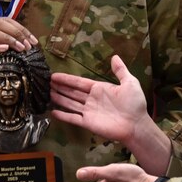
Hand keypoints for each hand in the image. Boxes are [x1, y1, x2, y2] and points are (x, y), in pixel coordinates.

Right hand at [50, 56, 169, 172]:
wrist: (136, 125)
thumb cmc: (134, 104)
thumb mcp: (130, 83)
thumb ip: (120, 71)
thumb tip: (114, 56)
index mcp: (99, 89)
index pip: (78, 82)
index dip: (66, 79)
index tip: (54, 76)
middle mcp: (91, 99)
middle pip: (72, 92)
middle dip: (59, 87)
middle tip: (46, 83)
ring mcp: (88, 111)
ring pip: (70, 103)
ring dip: (59, 98)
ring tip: (46, 93)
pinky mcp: (88, 123)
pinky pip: (73, 118)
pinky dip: (63, 115)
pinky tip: (53, 112)